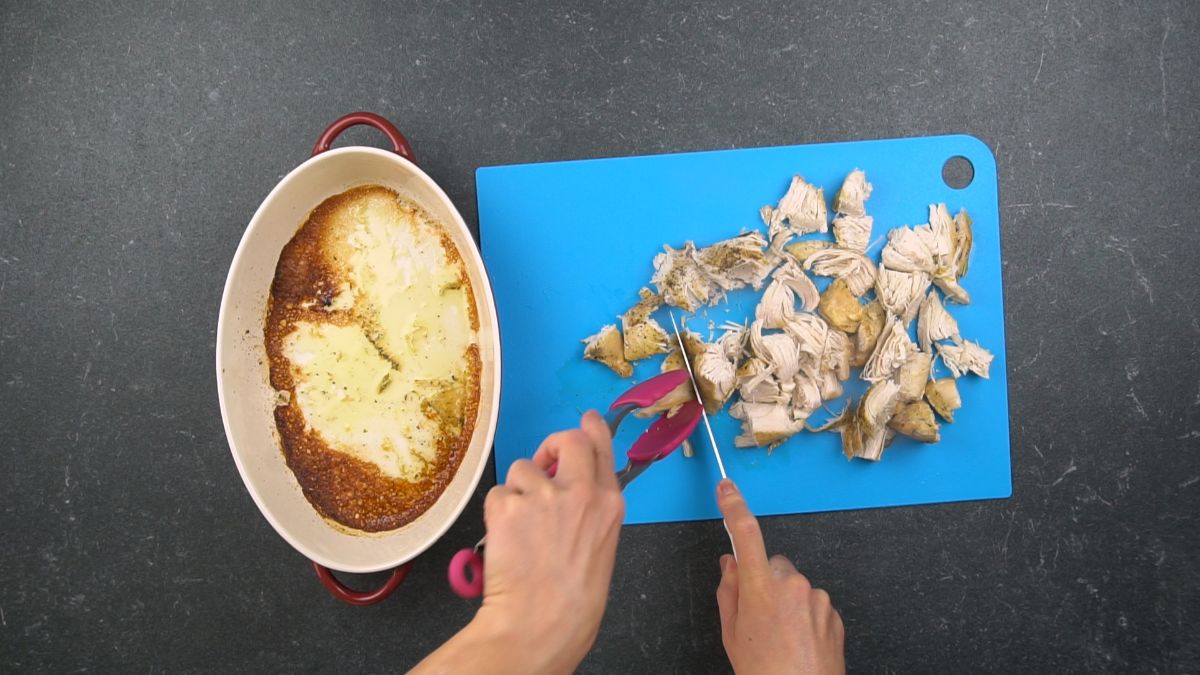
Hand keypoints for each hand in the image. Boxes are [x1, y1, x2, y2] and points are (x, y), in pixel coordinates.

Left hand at [413, 411, 624, 674]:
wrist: (541, 624)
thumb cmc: (575, 599)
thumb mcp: (602, 545)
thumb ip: (592, 509)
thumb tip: (572, 487)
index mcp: (609, 504)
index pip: (602, 447)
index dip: (591, 429)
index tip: (586, 420)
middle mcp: (580, 491)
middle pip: (566, 440)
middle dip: (550, 448)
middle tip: (541, 468)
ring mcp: (543, 496)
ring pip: (523, 468)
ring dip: (518, 491)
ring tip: (521, 528)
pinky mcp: (508, 506)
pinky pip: (497, 494)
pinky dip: (497, 514)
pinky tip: (505, 540)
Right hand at [715, 479, 844, 674]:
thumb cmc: (764, 673)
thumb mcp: (731, 633)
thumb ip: (728, 591)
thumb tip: (730, 565)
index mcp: (760, 589)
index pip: (745, 534)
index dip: (734, 506)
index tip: (727, 489)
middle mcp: (792, 585)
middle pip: (772, 565)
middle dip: (764, 580)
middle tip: (757, 614)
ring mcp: (817, 597)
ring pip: (794, 585)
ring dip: (786, 601)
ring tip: (780, 635)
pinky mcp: (834, 611)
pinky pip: (812, 602)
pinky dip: (804, 615)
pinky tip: (797, 640)